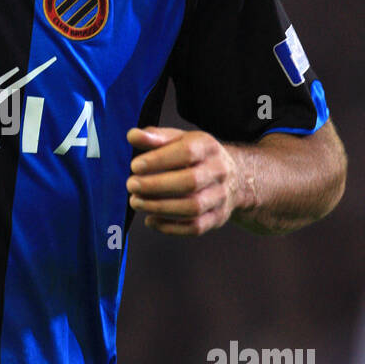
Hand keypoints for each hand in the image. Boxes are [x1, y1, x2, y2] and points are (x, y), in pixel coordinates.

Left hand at [126, 126, 247, 235]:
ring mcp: (220, 196)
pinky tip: (150, 220)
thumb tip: (133, 135)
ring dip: (160, 207)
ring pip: (193, 207)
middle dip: (156, 186)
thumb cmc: (196, 156)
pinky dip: (170, 227)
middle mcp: (219, 171)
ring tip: (136, 202)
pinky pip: (195, 227)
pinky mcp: (217, 217)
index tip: (135, 166)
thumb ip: (155, 137)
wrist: (234, 177)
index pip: (187, 152)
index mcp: (208, 147)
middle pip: (190, 182)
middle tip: (131, 185)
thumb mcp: (179, 140)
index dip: (159, 160)